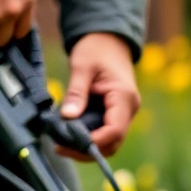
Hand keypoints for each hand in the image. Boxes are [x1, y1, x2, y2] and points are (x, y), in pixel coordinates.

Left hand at [60, 33, 139, 158]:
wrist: (108, 40)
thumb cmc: (96, 48)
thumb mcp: (82, 65)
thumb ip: (76, 92)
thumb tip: (67, 117)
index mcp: (124, 97)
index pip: (114, 130)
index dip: (94, 141)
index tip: (70, 143)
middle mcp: (129, 110)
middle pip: (113, 142)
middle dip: (88, 149)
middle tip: (61, 147)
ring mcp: (125, 114)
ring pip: (110, 142)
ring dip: (88, 147)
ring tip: (63, 143)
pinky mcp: (117, 115)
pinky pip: (106, 134)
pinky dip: (89, 138)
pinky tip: (71, 136)